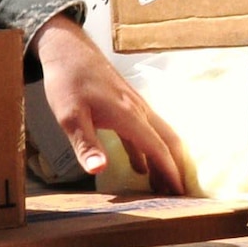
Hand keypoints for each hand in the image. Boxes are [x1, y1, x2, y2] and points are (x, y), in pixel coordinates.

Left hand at [30, 14, 188, 195]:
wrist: (68, 50)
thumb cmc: (67, 81)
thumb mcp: (70, 116)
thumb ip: (85, 144)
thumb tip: (98, 169)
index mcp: (129, 116)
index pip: (158, 148)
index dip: (170, 172)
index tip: (180, 194)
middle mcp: (139, 110)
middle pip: (167, 142)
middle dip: (175, 169)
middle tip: (178, 196)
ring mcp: (135, 106)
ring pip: (158, 136)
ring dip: (163, 161)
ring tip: (163, 188)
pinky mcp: (127, 105)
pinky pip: (145, 132)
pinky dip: (147, 151)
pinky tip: (141, 168)